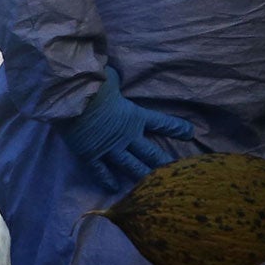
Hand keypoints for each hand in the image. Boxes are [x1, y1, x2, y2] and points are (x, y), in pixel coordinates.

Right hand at [58, 67, 193, 191]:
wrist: (73, 100)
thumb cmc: (95, 85)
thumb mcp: (112, 78)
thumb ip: (117, 81)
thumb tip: (114, 76)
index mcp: (134, 116)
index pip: (161, 122)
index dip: (177, 128)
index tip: (191, 133)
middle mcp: (126, 136)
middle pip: (150, 152)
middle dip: (163, 162)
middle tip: (176, 172)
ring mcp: (109, 148)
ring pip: (130, 166)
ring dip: (142, 176)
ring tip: (154, 188)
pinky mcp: (91, 155)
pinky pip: (101, 172)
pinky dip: (107, 180)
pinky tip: (114, 188)